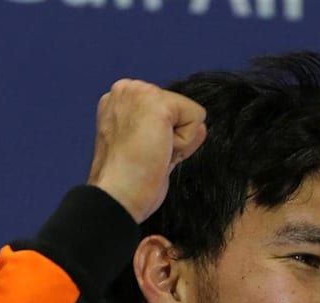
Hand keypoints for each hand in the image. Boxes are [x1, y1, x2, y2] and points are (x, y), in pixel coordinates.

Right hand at [87, 79, 206, 222]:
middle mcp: (126, 90)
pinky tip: (160, 152)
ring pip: (189, 113)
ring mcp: (139, 92)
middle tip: (147, 157)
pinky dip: (185, 143)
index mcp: (119, 101)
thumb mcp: (148, 150)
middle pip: (179, 109)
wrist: (117, 196)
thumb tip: (201, 126)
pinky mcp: (157, 102)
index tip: (141, 153)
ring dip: (178, 142)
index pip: (166, 111)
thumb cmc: (127, 181)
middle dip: (171, 137)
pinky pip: (197, 117)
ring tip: (152, 155)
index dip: (163, 137)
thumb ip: (171, 132)